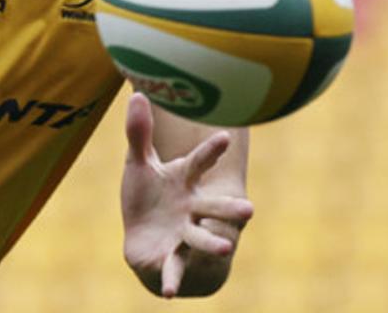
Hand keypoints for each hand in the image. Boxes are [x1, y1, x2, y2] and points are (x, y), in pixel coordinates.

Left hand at [121, 93, 252, 297]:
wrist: (145, 237)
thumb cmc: (146, 196)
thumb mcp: (138, 163)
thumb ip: (138, 132)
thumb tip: (138, 94)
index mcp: (184, 182)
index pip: (198, 163)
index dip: (211, 151)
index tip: (225, 137)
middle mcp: (191, 209)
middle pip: (211, 208)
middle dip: (228, 209)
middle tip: (249, 209)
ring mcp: (183, 235)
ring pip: (199, 239)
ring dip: (211, 243)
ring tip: (225, 248)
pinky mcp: (170, 258)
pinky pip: (173, 270)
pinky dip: (171, 280)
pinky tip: (168, 293)